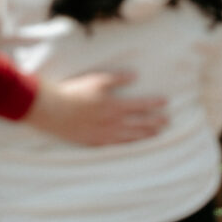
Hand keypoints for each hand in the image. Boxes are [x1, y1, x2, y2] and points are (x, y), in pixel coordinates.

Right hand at [25, 72, 166, 145]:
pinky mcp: (95, 143)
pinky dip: (129, 144)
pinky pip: (117, 145)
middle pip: (140, 123)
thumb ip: (117, 78)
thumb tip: (135, 76)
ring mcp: (105, 135)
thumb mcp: (97, 80)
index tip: (166, 103)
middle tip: (167, 122)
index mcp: (115, 106)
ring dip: (145, 135)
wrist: (53, 111)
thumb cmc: (74, 92)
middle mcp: (113, 122)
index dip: (155, 104)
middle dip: (155, 122)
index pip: (141, 105)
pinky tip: (134, 144)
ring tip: (157, 134)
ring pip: (131, 137)